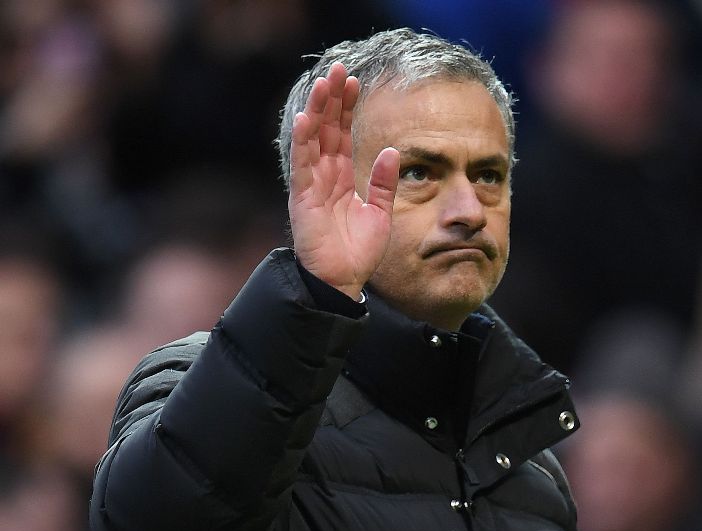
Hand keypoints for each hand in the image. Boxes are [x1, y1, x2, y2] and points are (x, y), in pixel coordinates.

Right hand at [288, 63, 399, 300]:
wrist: (344, 281)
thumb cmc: (358, 251)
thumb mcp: (380, 212)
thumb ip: (383, 182)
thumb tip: (392, 151)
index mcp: (342, 178)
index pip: (343, 135)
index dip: (348, 109)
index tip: (355, 82)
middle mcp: (324, 176)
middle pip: (327, 130)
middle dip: (332, 100)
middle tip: (339, 70)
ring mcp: (311, 186)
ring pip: (312, 140)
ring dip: (317, 112)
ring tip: (323, 84)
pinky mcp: (303, 200)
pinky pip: (302, 166)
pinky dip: (303, 143)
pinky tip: (305, 120)